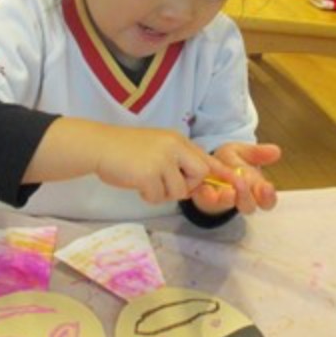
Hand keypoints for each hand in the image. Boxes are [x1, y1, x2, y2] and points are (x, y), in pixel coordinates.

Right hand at [94, 126, 230, 204]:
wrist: (99, 146)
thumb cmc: (126, 150)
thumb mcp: (157, 147)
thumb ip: (176, 160)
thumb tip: (194, 182)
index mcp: (177, 140)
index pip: (206, 158)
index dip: (222, 173)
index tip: (237, 182)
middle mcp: (174, 147)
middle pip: (200, 174)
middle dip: (187, 185)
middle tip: (165, 184)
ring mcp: (162, 159)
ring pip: (178, 190)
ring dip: (162, 193)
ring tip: (145, 181)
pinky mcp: (149, 174)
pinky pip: (158, 196)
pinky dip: (148, 196)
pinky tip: (136, 184)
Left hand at [190, 142, 279, 214]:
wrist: (204, 166)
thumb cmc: (229, 162)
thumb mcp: (243, 152)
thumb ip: (257, 153)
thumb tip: (276, 150)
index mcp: (255, 188)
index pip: (267, 200)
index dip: (268, 196)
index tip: (266, 187)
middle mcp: (241, 198)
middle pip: (249, 206)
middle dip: (247, 197)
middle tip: (243, 184)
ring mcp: (223, 201)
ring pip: (229, 206)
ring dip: (228, 199)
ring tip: (228, 190)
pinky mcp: (206, 199)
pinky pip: (208, 201)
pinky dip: (209, 195)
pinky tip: (208, 188)